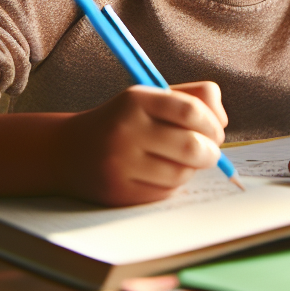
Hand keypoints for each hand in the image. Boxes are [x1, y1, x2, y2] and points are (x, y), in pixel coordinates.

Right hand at [56, 82, 229, 205]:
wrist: (68, 151)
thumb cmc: (123, 121)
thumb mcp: (151, 98)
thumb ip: (194, 98)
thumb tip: (222, 121)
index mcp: (136, 100)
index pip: (191, 111)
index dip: (212, 124)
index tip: (215, 130)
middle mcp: (125, 131)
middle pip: (192, 147)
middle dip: (210, 152)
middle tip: (208, 152)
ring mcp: (119, 164)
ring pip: (181, 174)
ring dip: (190, 170)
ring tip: (180, 161)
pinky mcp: (118, 192)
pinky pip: (165, 192)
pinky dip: (172, 185)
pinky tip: (159, 173)